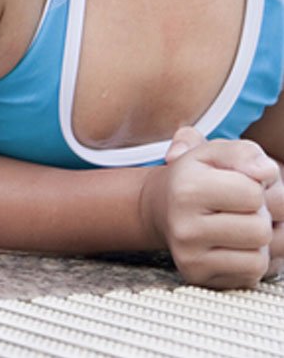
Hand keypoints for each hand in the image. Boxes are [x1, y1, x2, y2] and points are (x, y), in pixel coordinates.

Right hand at [140, 126, 281, 288]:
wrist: (161, 206)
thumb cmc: (196, 176)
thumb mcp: (213, 152)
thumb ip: (244, 152)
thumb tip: (266, 172)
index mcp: (186, 186)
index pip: (253, 193)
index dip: (254, 187)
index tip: (237, 184)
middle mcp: (182, 224)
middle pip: (260, 229)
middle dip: (259, 216)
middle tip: (239, 208)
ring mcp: (188, 254)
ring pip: (259, 258)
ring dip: (257, 242)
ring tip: (238, 226)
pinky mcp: (196, 276)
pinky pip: (250, 275)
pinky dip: (249, 260)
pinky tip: (233, 245)